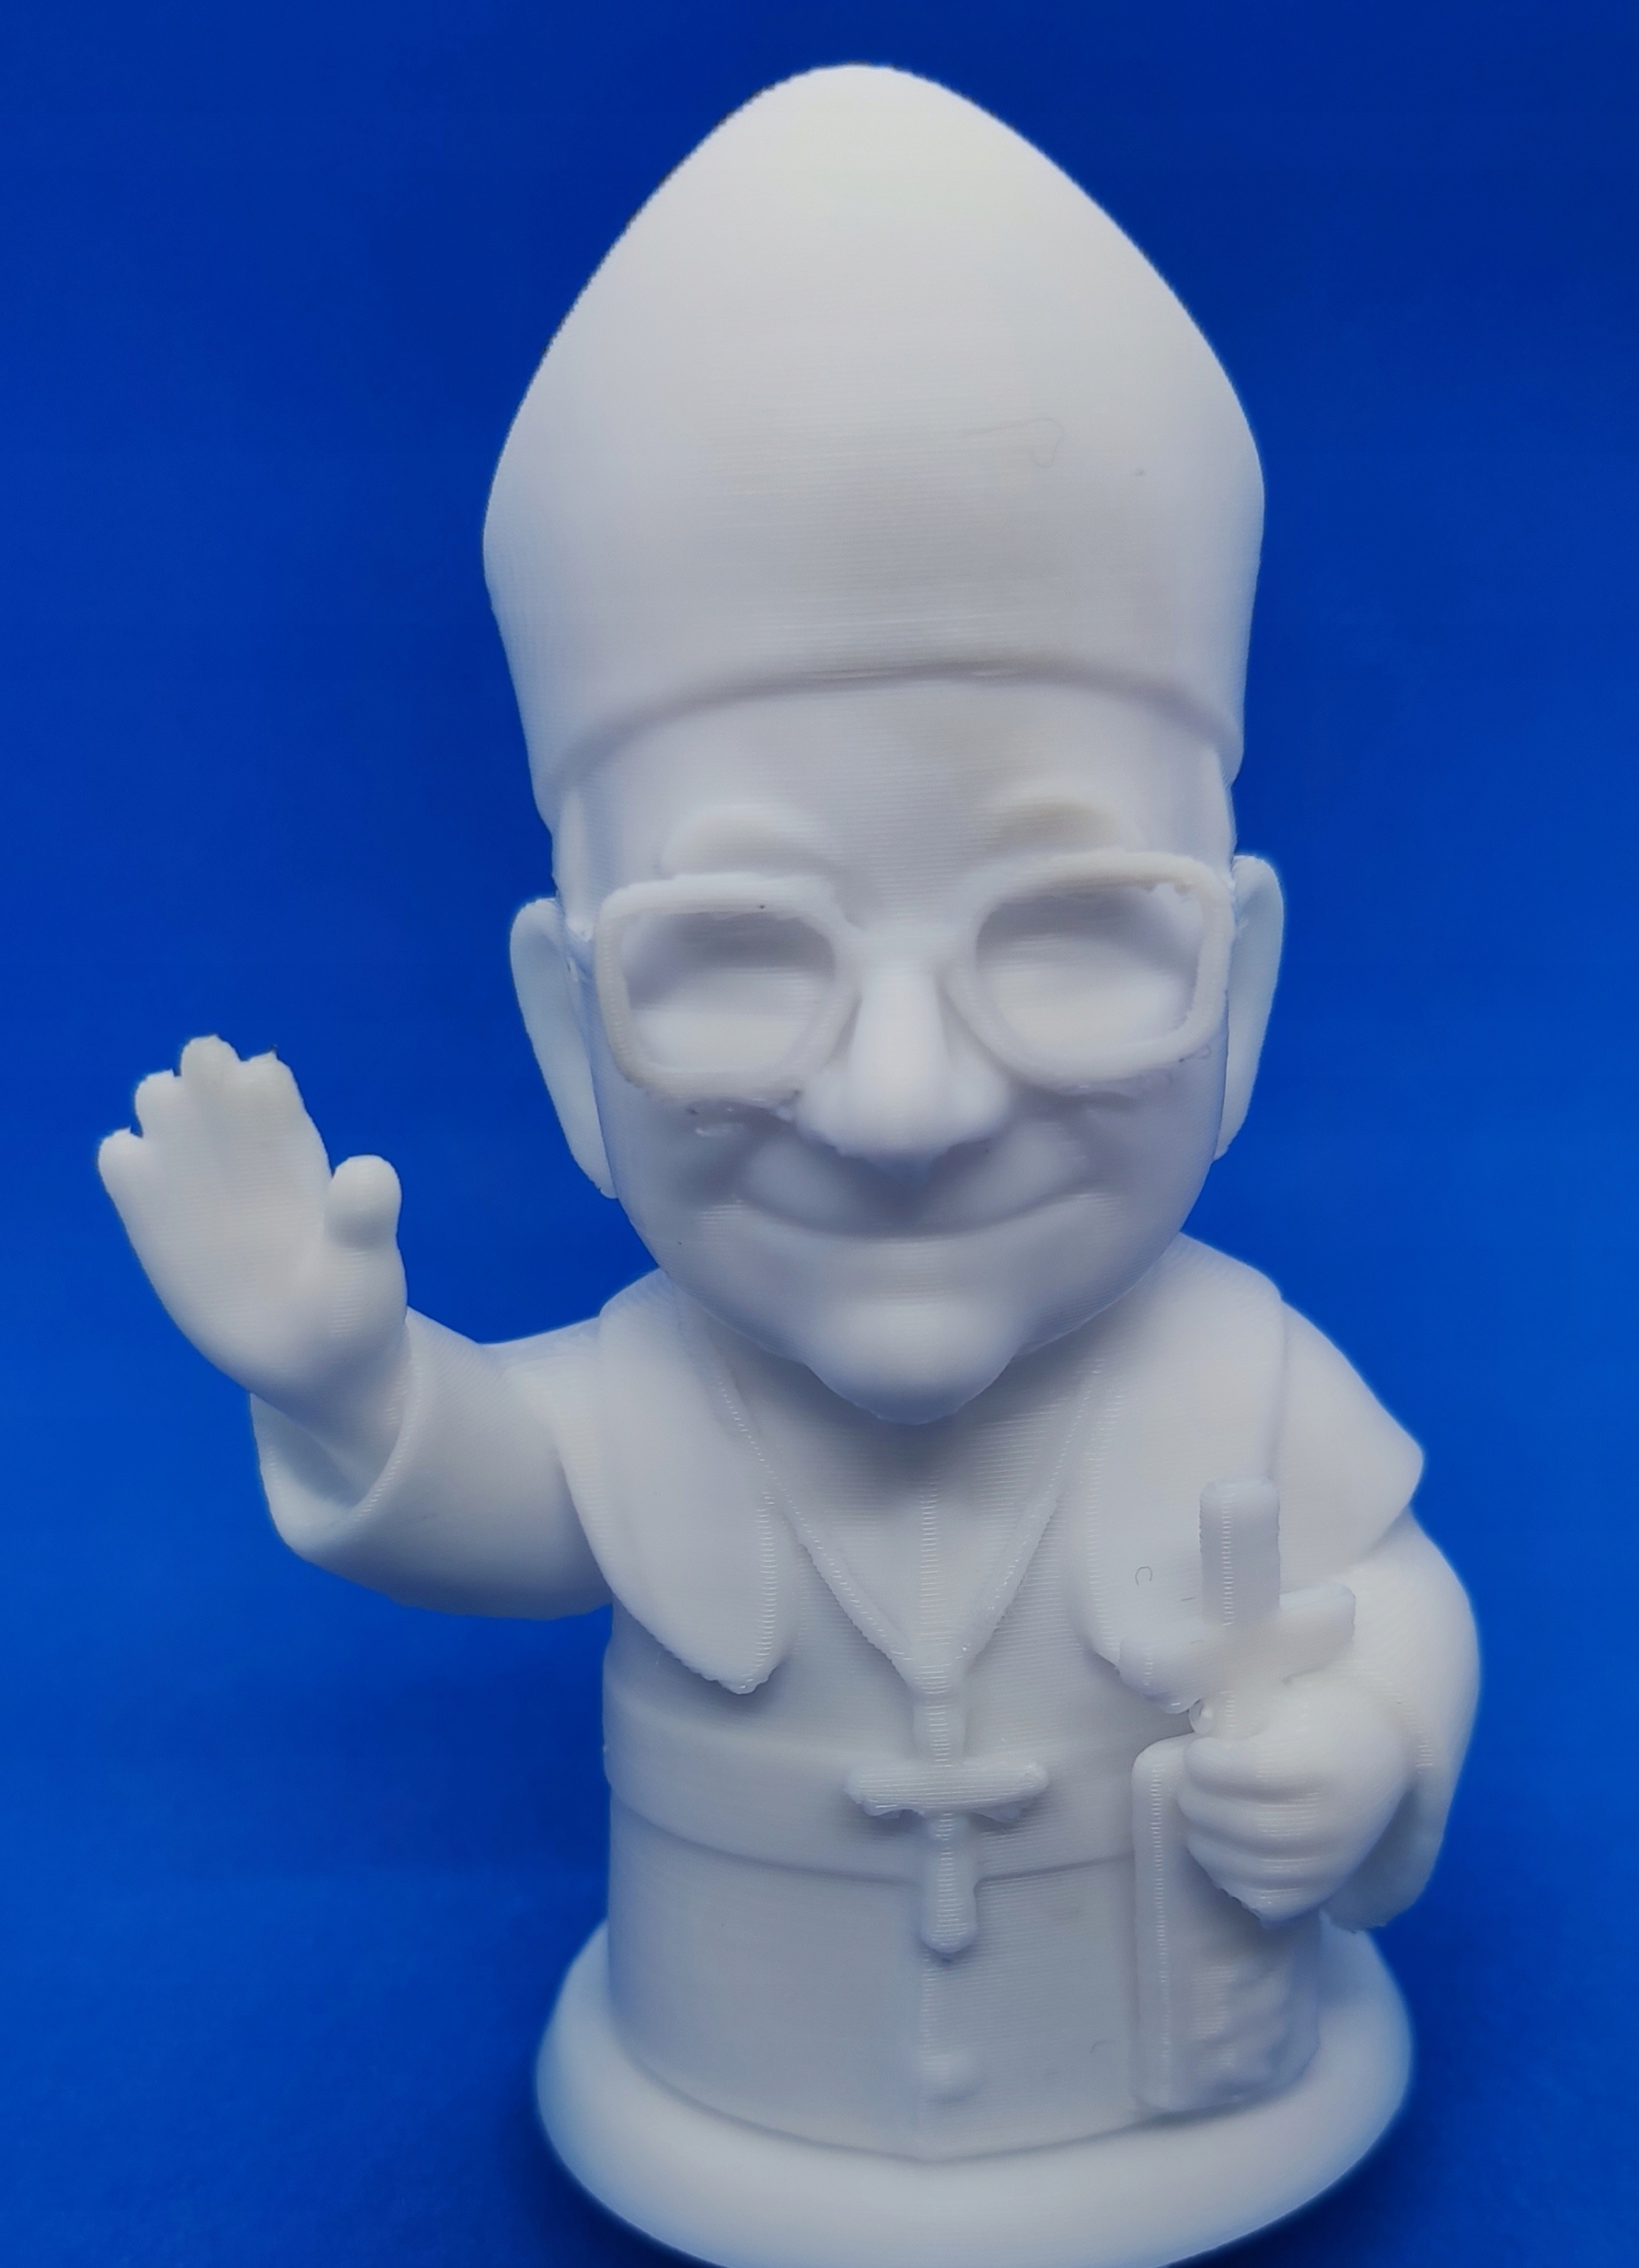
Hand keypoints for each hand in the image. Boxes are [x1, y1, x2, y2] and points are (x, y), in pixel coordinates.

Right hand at [99, 1037, 409, 1485]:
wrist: (310, 1361)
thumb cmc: (349, 1306)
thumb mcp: (370, 1267)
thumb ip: (369, 1217)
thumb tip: (367, 1170)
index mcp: (296, 1143)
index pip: (264, 1074)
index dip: (260, 1086)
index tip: (270, 1134)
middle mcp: (242, 1143)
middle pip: (203, 1063)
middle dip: (205, 1085)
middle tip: (230, 1156)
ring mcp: (192, 1173)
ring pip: (157, 1096)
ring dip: (167, 1118)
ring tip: (200, 1185)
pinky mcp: (151, 1215)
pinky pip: (120, 1156)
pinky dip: (129, 1161)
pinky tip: (160, 1209)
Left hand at [1178, 1677, 1410, 1923]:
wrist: (1383, 1746)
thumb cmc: (1315, 1713)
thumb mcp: (1279, 1699)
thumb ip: (1236, 1718)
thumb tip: (1192, 1740)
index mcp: (1315, 1763)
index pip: (1237, 1772)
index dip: (1202, 1762)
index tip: (1199, 1750)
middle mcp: (1329, 1817)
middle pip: (1236, 1822)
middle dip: (1197, 1803)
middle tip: (1192, 1787)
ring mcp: (1331, 1859)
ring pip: (1245, 1868)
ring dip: (1206, 1843)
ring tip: (1203, 1818)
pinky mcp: (1328, 1886)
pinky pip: (1267, 1902)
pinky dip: (1235, 1881)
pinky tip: (1227, 1852)